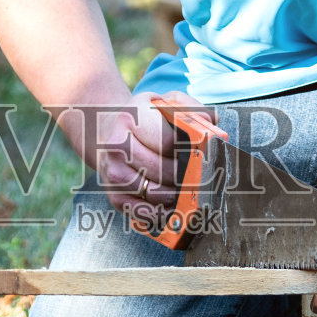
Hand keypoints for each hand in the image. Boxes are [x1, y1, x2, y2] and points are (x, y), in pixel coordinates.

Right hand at [63, 90, 203, 214]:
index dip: (188, 151)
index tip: (198, 154)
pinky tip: (172, 206)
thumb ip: (192, 110)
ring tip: (189, 191)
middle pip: (162, 170)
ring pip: (154, 193)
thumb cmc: (147, 119)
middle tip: (200, 176)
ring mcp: (113, 172)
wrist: (108, 132)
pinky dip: (161, 214)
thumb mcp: (167, 103)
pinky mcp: (114, 195)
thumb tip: (208, 125)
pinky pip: (142, 212)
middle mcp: (117, 145)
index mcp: (132, 118)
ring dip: (176, 196)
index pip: (167, 142)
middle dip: (185, 176)